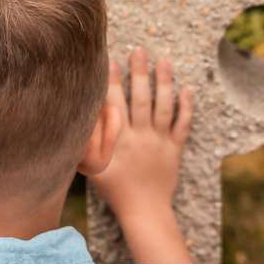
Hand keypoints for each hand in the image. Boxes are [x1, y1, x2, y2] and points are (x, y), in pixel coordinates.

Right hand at [89, 50, 192, 218]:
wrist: (144, 211)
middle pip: (140, 99)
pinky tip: (186, 90)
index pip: (114, 104)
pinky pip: (182, 125)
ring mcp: (159, 142)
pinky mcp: (175, 149)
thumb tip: (77, 119)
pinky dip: (186, 107)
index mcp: (119, 141)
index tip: (110, 62)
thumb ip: (87, 143)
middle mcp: (140, 137)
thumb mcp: (94, 168)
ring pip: (163, 107)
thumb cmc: (115, 190)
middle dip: (139, 74)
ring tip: (163, 61)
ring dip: (163, 83)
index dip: (111, 83)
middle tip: (139, 52)